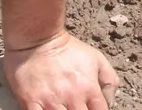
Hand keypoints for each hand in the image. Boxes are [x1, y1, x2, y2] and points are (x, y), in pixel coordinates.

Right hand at [3, 30, 118, 109]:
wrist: (38, 38)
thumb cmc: (68, 49)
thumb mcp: (96, 58)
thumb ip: (109, 81)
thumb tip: (110, 103)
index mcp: (89, 88)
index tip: (91, 109)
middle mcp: (72, 97)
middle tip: (75, 107)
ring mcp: (51, 101)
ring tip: (63, 108)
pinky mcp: (31, 102)